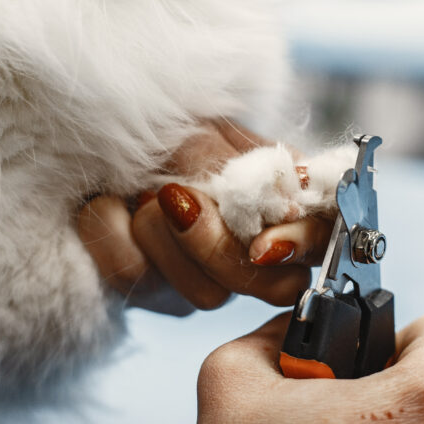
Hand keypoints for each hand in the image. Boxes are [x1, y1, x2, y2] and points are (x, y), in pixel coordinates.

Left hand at [76, 120, 332, 313]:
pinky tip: (104, 203)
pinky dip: (110, 229)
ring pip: (204, 296)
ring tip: (138, 190)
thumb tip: (272, 217)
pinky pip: (135, 279)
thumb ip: (242, 175)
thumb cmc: (167, 127)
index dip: (301, 247)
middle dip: (216, 246)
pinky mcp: (153, 292)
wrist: (98, 132)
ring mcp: (206, 279)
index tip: (263, 246)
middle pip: (272, 286)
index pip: (325, 238)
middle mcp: (256, 252)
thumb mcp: (208, 135)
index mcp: (284, 203)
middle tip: (174, 197)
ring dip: (157, 232)